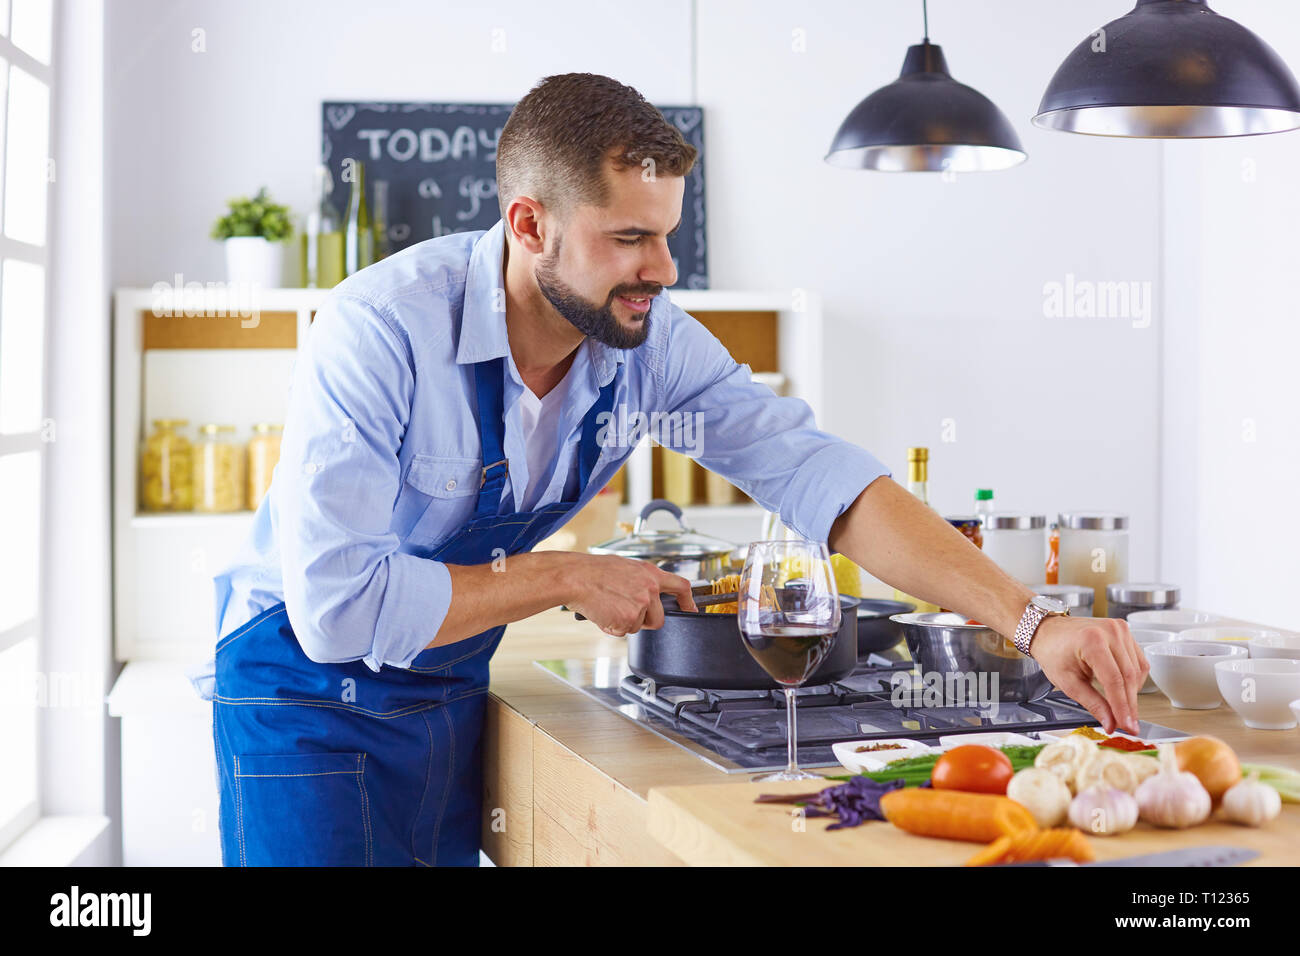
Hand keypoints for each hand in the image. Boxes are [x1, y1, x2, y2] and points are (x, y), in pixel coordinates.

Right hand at [565, 554, 697, 636]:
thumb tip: (646, 594)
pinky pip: (623, 632)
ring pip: (639, 627)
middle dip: (645, 621)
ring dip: (625, 623)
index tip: (691, 609)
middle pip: (659, 619)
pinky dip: (612, 627)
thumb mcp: (625, 567)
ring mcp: (640, 605)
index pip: (681, 587)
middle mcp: (649, 589)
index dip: (688, 601)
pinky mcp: (628, 620)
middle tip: (625, 612)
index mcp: (650, 573)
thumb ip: (641, 580)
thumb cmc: (593, 571)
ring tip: (609, 606)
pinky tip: (603, 612)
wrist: (575, 577)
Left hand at [1029, 615, 1147, 734]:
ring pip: (1137, 670)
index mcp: (1092, 641)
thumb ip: (1093, 704)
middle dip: (1130, 704)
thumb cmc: (1053, 652)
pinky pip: (1138, 661)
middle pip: (1129, 676)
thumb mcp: (1068, 682)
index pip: (1114, 681)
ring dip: (1133, 693)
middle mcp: (1110, 632)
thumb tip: (1111, 723)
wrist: (1048, 631)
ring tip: (1124, 709)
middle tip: (1130, 725)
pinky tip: (1125, 690)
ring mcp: (1119, 629)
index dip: (1123, 707)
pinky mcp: (1124, 631)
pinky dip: (1134, 679)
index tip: (1128, 725)